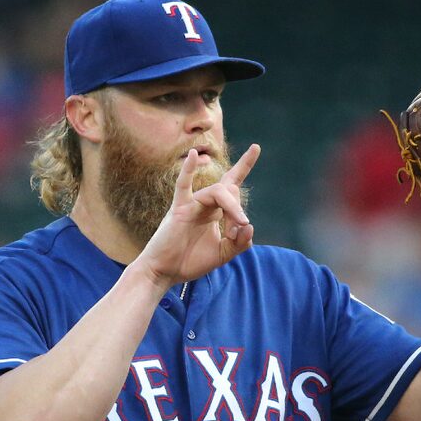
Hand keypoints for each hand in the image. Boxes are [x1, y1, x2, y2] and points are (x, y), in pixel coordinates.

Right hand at [135, 144, 260, 286]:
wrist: (165, 272)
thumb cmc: (190, 261)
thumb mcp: (223, 254)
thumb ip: (239, 243)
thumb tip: (249, 226)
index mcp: (214, 210)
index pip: (231, 183)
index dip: (244, 165)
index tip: (256, 147)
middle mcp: (204, 203)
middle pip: (230, 191)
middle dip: (239, 212)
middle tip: (236, 235)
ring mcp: (192, 203)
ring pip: (218, 191)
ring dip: (232, 208)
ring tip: (235, 229)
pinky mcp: (179, 208)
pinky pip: (183, 186)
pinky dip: (188, 170)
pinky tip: (193, 155)